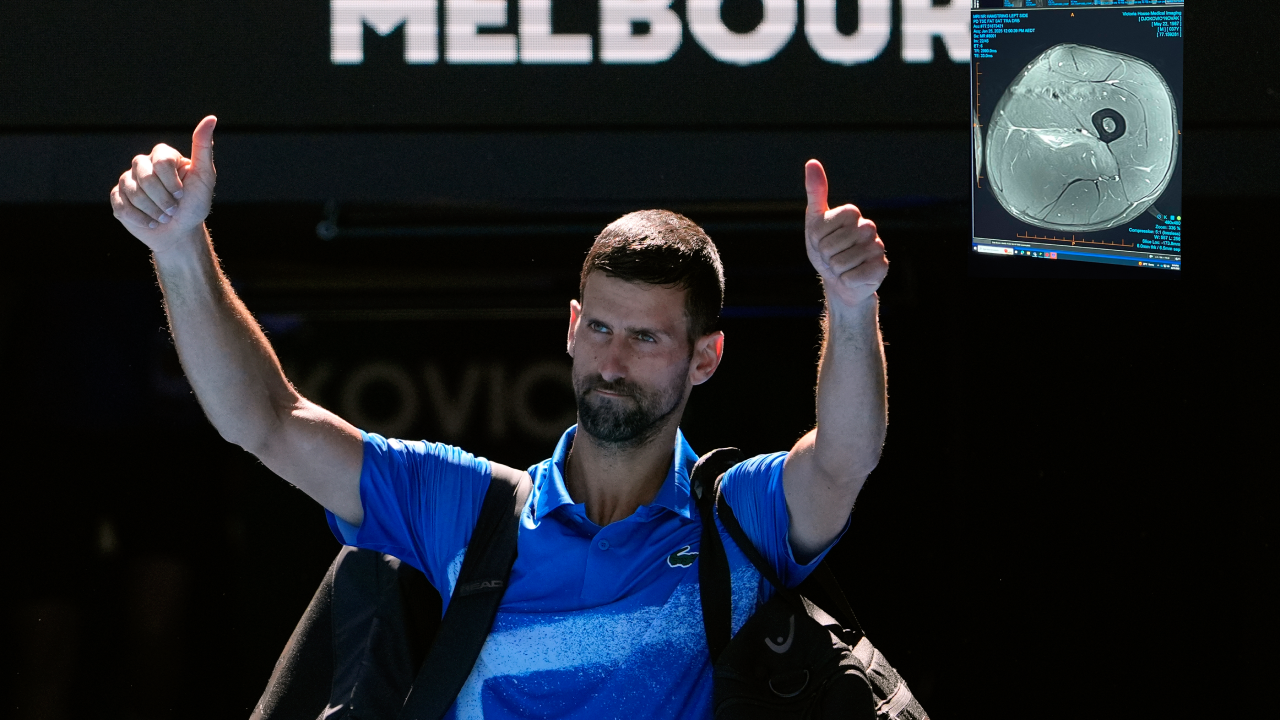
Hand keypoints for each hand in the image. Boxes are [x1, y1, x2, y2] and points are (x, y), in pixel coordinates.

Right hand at [110, 116, 216, 254]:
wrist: (180, 232)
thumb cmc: (195, 204)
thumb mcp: (204, 177)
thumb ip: (203, 148)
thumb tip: (211, 118)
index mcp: (162, 156)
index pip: (161, 161)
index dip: (172, 182)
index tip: (183, 193)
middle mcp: (143, 164)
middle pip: (145, 177)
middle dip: (163, 199)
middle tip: (173, 209)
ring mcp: (128, 180)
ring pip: (132, 192)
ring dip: (153, 210)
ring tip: (163, 216)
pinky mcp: (118, 198)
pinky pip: (121, 205)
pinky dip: (139, 218)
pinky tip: (150, 222)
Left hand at [803, 159, 886, 307]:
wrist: (838, 280)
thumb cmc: (826, 249)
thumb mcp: (815, 221)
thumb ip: (815, 192)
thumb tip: (812, 162)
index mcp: (852, 213)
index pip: (823, 226)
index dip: (817, 238)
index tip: (822, 241)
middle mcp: (868, 227)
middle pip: (831, 245)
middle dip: (825, 256)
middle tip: (832, 256)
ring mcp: (877, 247)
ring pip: (841, 263)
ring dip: (836, 270)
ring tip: (842, 267)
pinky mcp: (881, 268)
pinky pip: (852, 277)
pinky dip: (846, 281)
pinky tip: (852, 277)